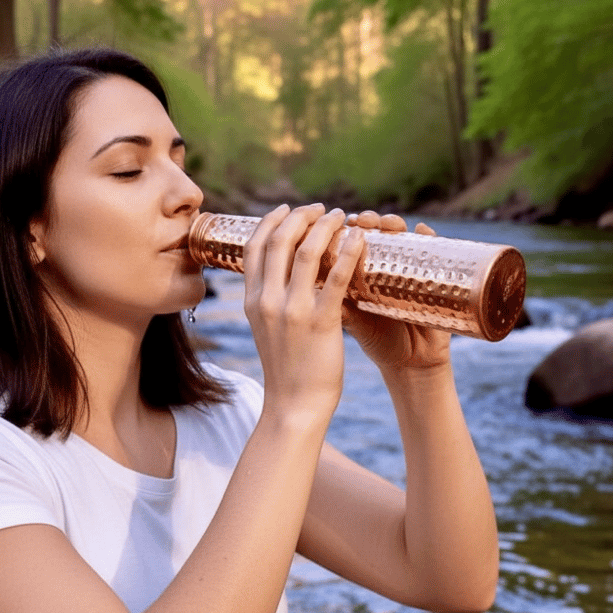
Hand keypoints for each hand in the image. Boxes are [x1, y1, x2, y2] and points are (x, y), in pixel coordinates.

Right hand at [242, 203, 364, 427]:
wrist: (294, 404)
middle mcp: (267, 300)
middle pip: (280, 240)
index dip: (273, 220)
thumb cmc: (286, 368)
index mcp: (252, 300)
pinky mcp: (321, 322)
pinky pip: (337, 276)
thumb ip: (267, 300)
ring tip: (343, 216)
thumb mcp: (265, 328)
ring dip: (326, 226)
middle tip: (322, 208)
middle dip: (302, 216)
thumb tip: (277, 275)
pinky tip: (360, 239)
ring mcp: (293, 311)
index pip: (256, 246)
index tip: (290, 209)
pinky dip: (349, 251)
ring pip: (307, 251)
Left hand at [340, 211, 451, 373]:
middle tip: (360, 220)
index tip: (332, 225)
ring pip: (404, 236)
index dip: (343, 231)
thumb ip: (338, 307)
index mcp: (363, 274)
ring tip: (387, 223)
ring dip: (394, 224)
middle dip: (369, 221)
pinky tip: (423, 230)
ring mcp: (411, 269)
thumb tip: (312, 290)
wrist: (411, 364)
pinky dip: (430, 237)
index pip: (352, 243)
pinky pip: (435, 251)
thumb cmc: (379, 342)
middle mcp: (387, 267)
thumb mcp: (356, 324)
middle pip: (377, 233)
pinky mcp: (435, 277)